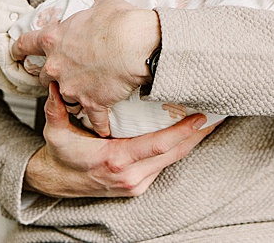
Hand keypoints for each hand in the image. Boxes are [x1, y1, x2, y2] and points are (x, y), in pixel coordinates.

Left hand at [12, 0, 159, 137]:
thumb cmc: (121, 21)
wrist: (137, 46)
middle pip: (45, 77)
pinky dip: (100, 124)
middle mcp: (57, 66)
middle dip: (55, 76)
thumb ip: (98, 2)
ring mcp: (72, 87)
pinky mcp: (92, 102)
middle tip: (69, 73)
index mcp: (55, 39)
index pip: (26, 44)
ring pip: (66, 99)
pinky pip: (94, 119)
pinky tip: (105, 129)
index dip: (20, 49)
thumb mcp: (106, 2)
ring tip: (89, 96)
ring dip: (75, 98)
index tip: (17, 53)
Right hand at [23, 83, 218, 197]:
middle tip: (219, 114)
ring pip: (173, 160)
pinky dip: (180, 149)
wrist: (55, 183)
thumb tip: (56, 87)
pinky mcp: (138, 187)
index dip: (182, 132)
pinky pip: (165, 165)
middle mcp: (129, 176)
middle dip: (198, 135)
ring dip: (194, 141)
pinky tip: (193, 134)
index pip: (157, 146)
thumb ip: (57, 110)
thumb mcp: (56, 132)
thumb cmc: (61, 155)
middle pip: (174, 153)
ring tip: (213, 121)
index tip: (200, 117)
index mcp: (114, 160)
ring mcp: (135, 184)